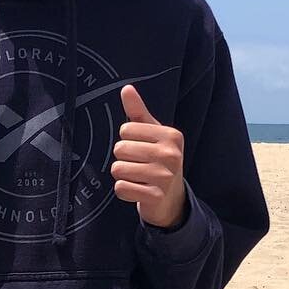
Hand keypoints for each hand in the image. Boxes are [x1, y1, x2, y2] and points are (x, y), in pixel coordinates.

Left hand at [111, 83, 187, 228]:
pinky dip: (123, 191)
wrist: (171, 199)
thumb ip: (138, 112)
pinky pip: (120, 188)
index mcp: (171, 135)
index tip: (141, 149)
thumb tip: (126, 89)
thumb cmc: (158, 160)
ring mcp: (164, 177)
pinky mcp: (155, 196)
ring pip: (118, 169)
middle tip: (139, 165)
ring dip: (123, 175)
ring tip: (138, 178)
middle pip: (120, 149)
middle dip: (123, 159)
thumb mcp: (152, 134)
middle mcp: (171, 154)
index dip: (127, 140)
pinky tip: (137, 190)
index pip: (126, 129)